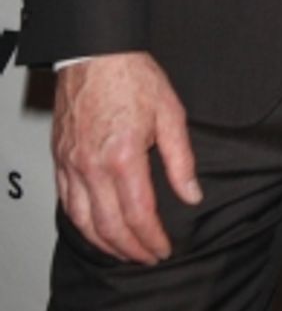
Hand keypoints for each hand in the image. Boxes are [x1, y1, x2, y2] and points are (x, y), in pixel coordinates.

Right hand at [53, 52, 201, 263]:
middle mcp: (92, 166)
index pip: (139, 214)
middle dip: (131, 249)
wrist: (96, 53)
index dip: (153, 239)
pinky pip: (66, 202)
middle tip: (148, 257)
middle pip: (110, 226)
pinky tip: (94, 229)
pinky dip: (81, 224)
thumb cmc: (132, 76)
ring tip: (124, 251)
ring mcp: (72, 164)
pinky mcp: (60, 158)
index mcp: (123, 156)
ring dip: (105, 243)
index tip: (164, 248)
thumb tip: (191, 194)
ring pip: (83, 221)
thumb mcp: (170, 113)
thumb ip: (181, 160)